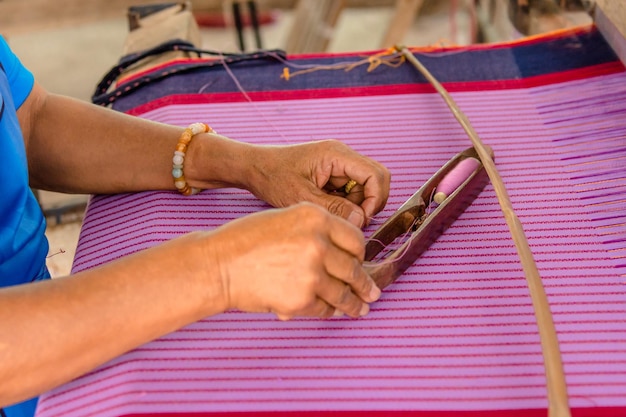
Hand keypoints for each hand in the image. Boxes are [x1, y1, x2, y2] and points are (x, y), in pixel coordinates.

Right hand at [201, 202, 380, 319]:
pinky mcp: (301, 299)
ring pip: (343, 292)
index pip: (356, 238)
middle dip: (364, 284)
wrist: (219, 264)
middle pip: (354, 268)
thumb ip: (317, 232)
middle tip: (371, 292)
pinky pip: (324, 308)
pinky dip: (329, 312)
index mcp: (316, 217)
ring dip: (354, 304)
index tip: (362, 263)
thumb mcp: (286, 218)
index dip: (360, 254)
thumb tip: (343, 255)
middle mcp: (318, 242)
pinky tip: (334, 312)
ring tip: (361, 309)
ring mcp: (311, 272)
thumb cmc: (246, 240)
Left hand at [245, 140, 389, 227]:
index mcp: (336, 155)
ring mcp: (338, 166)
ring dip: (357, 206)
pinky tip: (328, 212)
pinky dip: (346, 206)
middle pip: (376, 180)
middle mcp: (342, 157)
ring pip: (365, 189)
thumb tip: (361, 220)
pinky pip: (351, 192)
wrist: (253, 168)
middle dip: (370, 203)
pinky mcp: (332, 176)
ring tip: (334, 217)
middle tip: (353, 221)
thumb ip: (333, 208)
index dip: (375, 199)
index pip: (375, 174)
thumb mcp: (301, 197)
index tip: (362, 219)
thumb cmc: (272, 176)